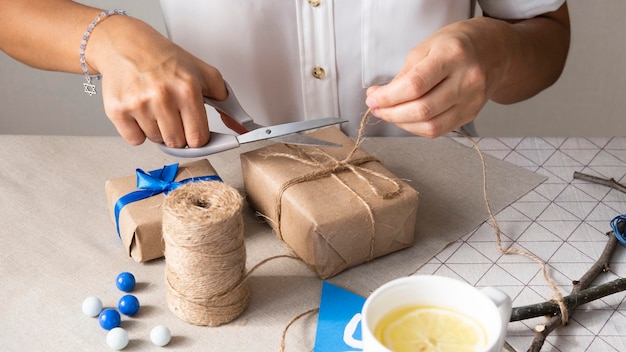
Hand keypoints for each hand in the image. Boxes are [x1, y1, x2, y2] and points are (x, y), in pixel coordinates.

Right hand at [90, 16, 226, 147]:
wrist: (126, 44)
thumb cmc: (165, 60)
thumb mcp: (203, 73)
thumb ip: (225, 100)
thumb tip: (239, 125)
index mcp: (187, 89)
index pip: (198, 138)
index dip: (197, 137)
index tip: (194, 131)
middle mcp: (162, 97)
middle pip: (177, 143)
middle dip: (178, 133)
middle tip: (172, 113)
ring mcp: (138, 105)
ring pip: (156, 141)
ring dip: (158, 130)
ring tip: (155, 106)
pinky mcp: (117, 110)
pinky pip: (135, 140)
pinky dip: (138, 131)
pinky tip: (139, 110)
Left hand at [365, 20, 502, 137]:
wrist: (495, 51)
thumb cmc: (457, 44)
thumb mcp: (427, 46)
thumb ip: (404, 74)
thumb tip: (381, 97)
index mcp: (453, 55)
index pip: (415, 85)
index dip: (388, 97)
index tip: (372, 98)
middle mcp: (466, 79)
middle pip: (422, 109)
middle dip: (391, 113)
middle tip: (376, 108)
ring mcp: (472, 100)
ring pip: (430, 126)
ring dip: (402, 124)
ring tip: (389, 114)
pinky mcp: (471, 114)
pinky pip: (439, 130)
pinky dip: (417, 128)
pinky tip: (407, 119)